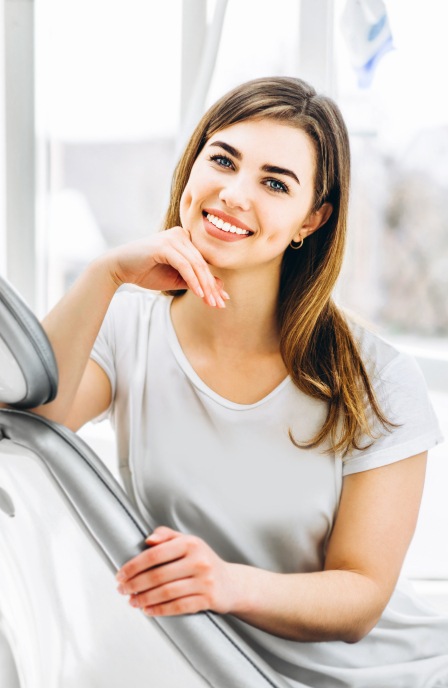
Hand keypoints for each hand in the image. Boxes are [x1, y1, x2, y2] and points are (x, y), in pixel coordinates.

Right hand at [104, 227, 228, 307]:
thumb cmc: (147, 272)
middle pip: (202, 263)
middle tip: (219, 304)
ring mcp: (173, 238)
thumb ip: (196, 281)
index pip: (203, 262)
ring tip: (211, 302)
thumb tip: (220, 288)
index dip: (213, 282)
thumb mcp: (176, 279)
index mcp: (184, 239)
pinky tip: (199, 293)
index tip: (222, 300)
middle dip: (212, 286)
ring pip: (196, 264)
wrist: (119, 268)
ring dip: (205, 285)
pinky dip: (193, 280)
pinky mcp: (164, 245)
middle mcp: (181, 234)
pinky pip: (185, 265)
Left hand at [116, 526, 237, 616]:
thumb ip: (167, 536)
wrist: (231, 583)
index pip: (155, 554)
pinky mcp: (208, 600)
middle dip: (135, 584)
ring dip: (144, 599)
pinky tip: (148, 610)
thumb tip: (148, 540)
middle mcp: (199, 561)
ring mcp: (205, 581)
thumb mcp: (189, 542)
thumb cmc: (203, 561)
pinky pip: (178, 607)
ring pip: (166, 592)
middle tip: (122, 589)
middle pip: (158, 575)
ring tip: (132, 601)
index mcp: (191, 543)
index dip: (134, 565)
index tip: (120, 574)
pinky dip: (160, 610)